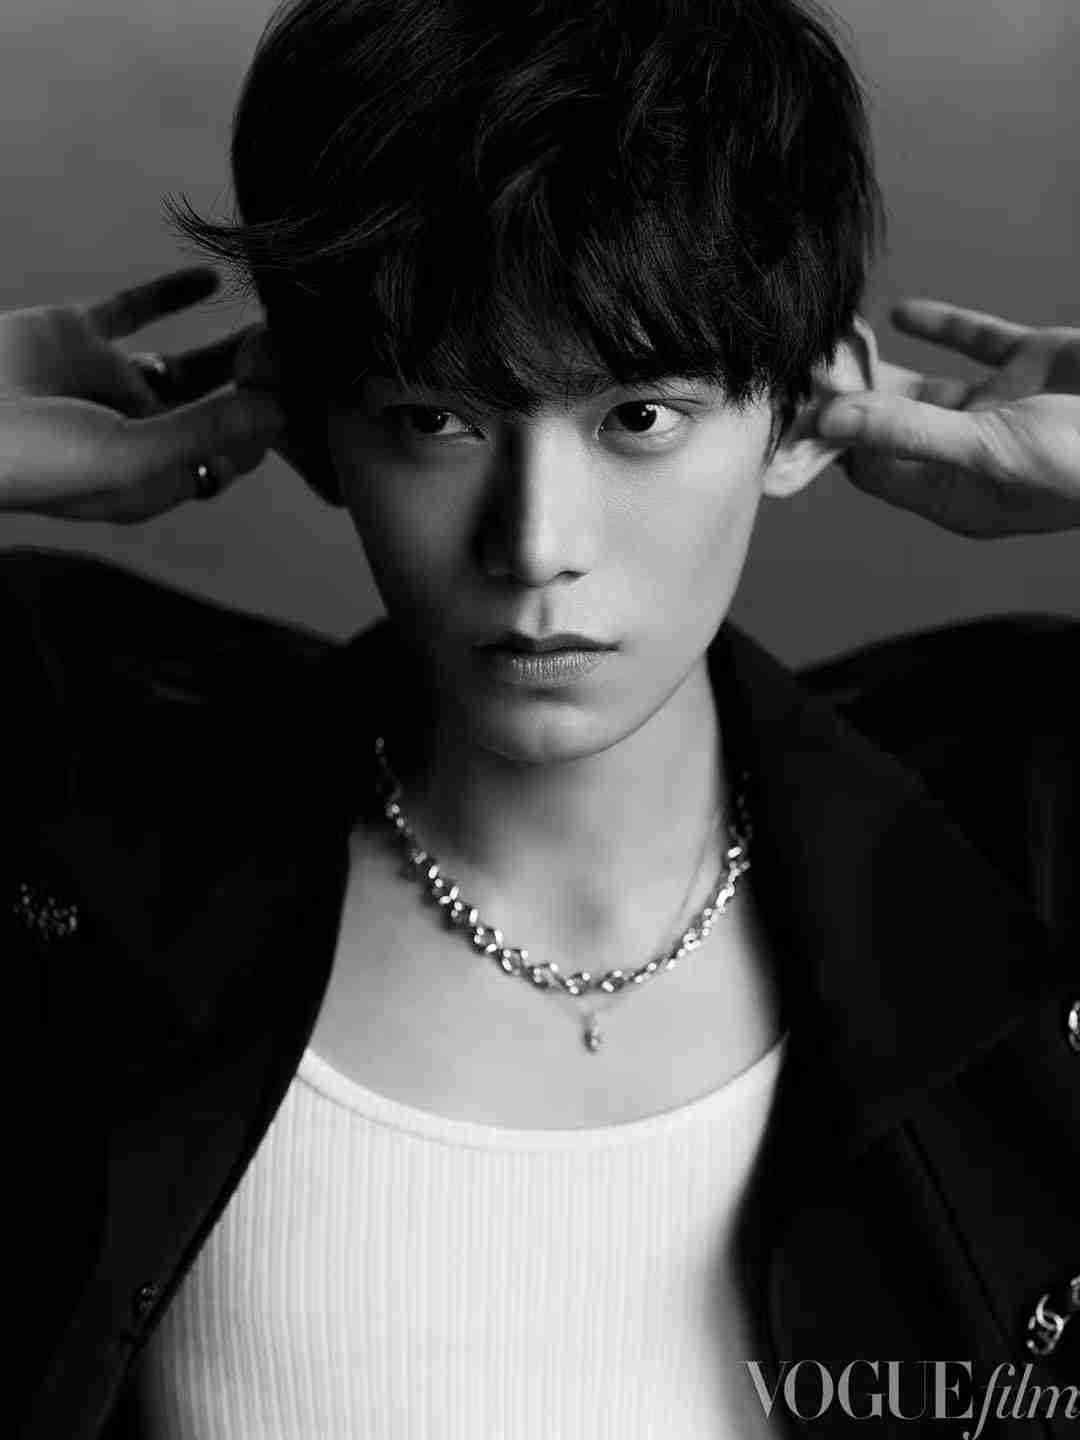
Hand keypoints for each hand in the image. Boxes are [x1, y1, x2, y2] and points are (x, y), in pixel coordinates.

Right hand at [0, 267, 283, 522]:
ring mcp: (112, 383)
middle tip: (297, 346)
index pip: (234, 452)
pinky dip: (173, 293)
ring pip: (192, 362)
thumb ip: (205, 431)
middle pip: (222, 408)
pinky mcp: (80, 337)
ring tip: (275, 319)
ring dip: (233, 344)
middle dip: (261, 382)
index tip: (303, 388)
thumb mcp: (130, 454)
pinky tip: (212, 279)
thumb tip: (279, 412)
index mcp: (157, 476)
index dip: (270, 424)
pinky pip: (137, 310)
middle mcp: (142, 432)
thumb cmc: (36, 458)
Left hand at [814, 300, 1079, 536]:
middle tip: (811, 362)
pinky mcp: (1033, 365)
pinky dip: (940, 327)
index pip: (872, 469)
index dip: (837, 439)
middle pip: (890, 427)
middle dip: (852, 398)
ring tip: (840, 337)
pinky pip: (976, 343)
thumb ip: (908, 432)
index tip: (801, 403)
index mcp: (956, 493)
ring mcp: (1003, 409)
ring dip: (886, 366)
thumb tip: (829, 423)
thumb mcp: (986, 448)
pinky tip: (899, 313)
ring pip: (926, 388)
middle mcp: (972, 455)